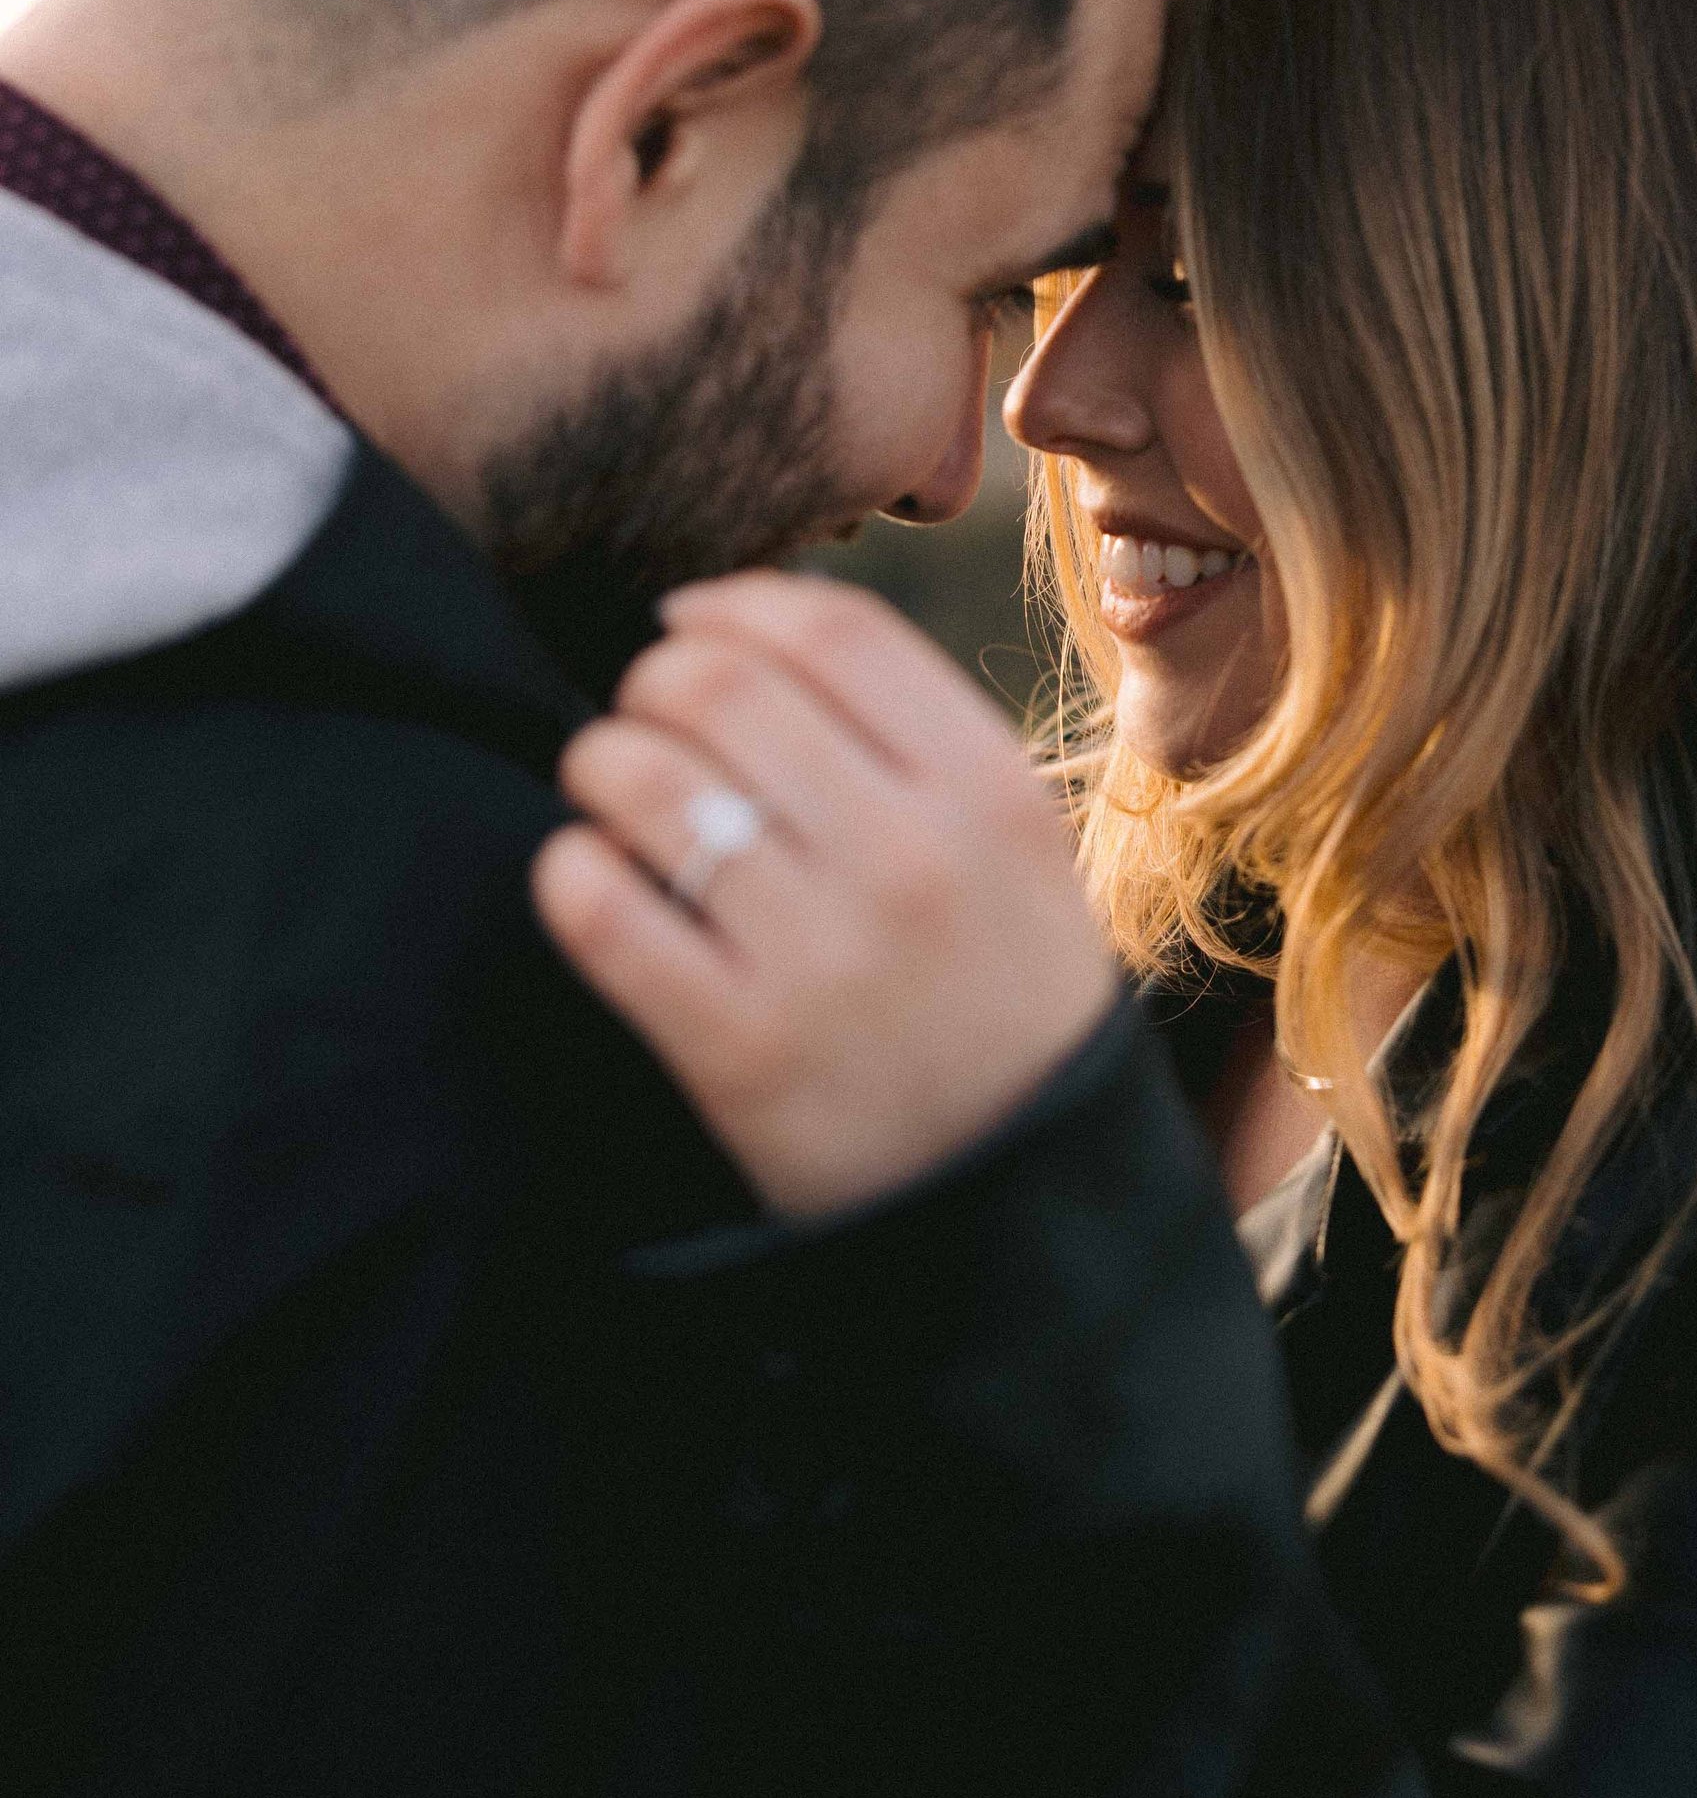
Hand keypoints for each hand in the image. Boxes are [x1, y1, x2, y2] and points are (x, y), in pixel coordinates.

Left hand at [534, 572, 1117, 1216]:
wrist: (1024, 1193)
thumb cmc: (1003, 992)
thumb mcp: (1016, 845)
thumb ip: (917, 735)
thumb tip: (750, 625)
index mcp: (987, 792)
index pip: (833, 631)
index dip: (733, 604)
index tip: (691, 622)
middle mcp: (910, 859)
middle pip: (721, 686)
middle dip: (653, 682)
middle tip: (645, 718)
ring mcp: (822, 956)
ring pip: (644, 780)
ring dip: (602, 765)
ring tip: (616, 795)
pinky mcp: (738, 1050)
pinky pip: (600, 910)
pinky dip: (572, 871)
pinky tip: (594, 876)